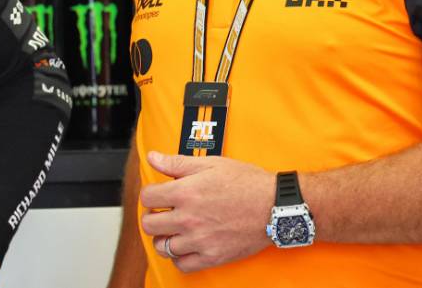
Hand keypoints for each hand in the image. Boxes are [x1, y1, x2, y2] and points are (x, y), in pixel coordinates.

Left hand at [139, 150, 274, 272]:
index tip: (157, 195)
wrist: (275, 206)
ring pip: (162, 247)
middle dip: (152, 216)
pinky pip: (182, 264)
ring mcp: (199, 240)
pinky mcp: (212, 256)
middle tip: (162, 213)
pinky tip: (185, 245)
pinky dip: (179, 257)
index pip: (147, 198)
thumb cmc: (247, 183)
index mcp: (185, 192)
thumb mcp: (210, 164)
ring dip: (163, 238)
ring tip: (172, 230)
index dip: (150, 195)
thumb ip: (176, 163)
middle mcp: (188, 218)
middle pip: (149, 224)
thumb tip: (153, 157)